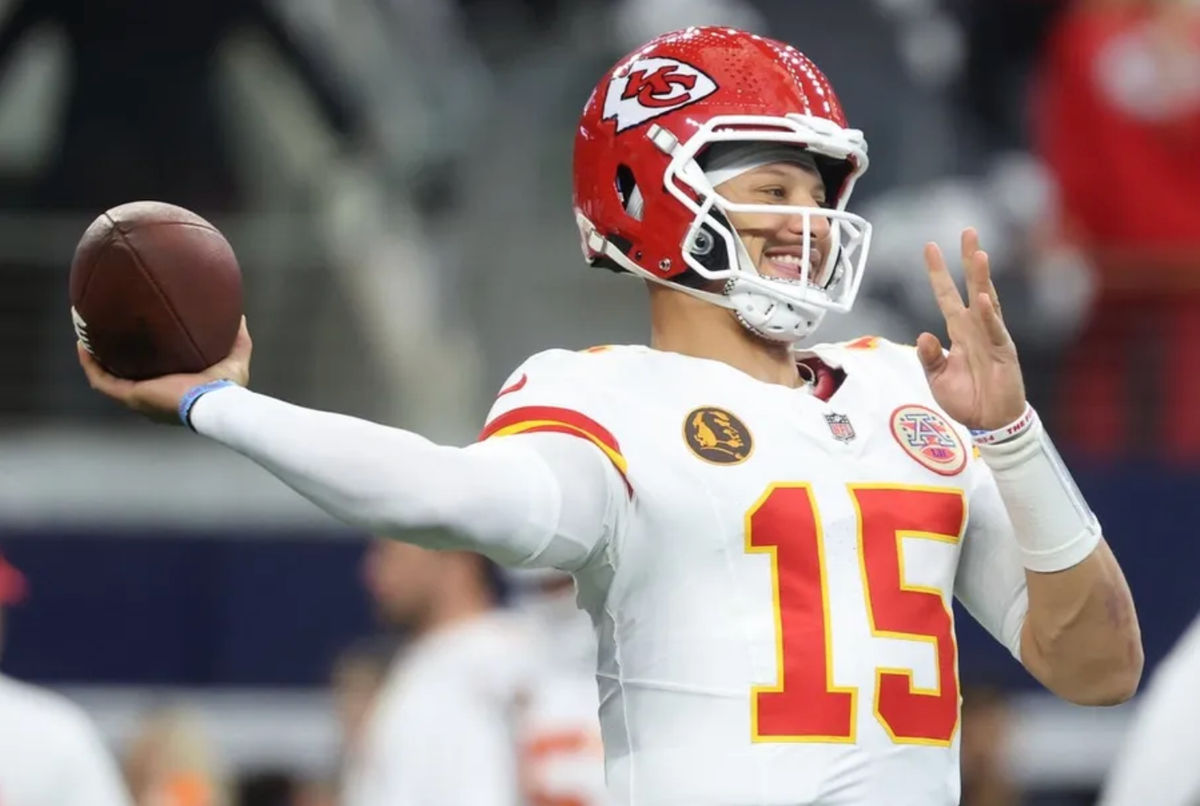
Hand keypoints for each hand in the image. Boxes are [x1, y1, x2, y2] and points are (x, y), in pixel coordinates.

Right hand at [78, 317, 252, 423]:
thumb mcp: (234, 359)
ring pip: (107, 378)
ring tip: (86, 337)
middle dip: (113, 358)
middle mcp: (152, 397)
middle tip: (105, 335)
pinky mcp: (130, 396)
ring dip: (94, 359)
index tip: (136, 341)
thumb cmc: (228, 389)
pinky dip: (90, 363)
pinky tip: (83, 344)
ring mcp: (138, 398)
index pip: (152, 375)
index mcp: (173, 391)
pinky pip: (102, 380)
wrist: (215, 403)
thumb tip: (239, 317)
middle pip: (124, 377)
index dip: (141, 360)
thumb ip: (237, 339)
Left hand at [915, 229, 1025, 430]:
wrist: (989, 422)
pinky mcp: (1004, 352)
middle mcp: (975, 327)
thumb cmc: (966, 399)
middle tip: (968, 231)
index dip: (938, 273)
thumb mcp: (937, 378)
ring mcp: (991, 337)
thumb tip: (922, 335)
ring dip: (982, 278)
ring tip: (979, 254)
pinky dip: (989, 316)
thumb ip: (929, 357)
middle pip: (972, 286)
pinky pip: (995, 331)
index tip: (930, 247)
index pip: (946, 295)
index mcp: (958, 331)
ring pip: (987, 300)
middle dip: (968, 259)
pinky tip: (983, 299)